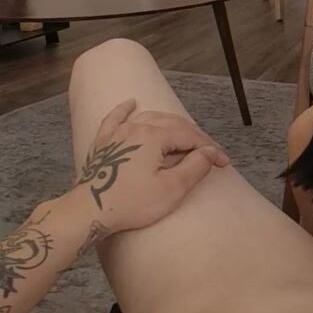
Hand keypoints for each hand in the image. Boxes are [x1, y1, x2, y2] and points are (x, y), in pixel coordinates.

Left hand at [64, 101, 229, 234]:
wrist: (89, 210)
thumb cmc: (131, 203)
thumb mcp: (171, 189)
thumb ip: (195, 167)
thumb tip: (211, 153)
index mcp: (153, 136)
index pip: (190, 136)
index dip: (209, 149)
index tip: (223, 164)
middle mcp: (135, 127)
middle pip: (172, 124)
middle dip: (194, 137)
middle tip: (208, 154)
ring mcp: (117, 133)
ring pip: (149, 117)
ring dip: (170, 124)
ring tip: (184, 136)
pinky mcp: (103, 142)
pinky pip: (116, 118)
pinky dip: (126, 109)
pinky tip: (131, 103)